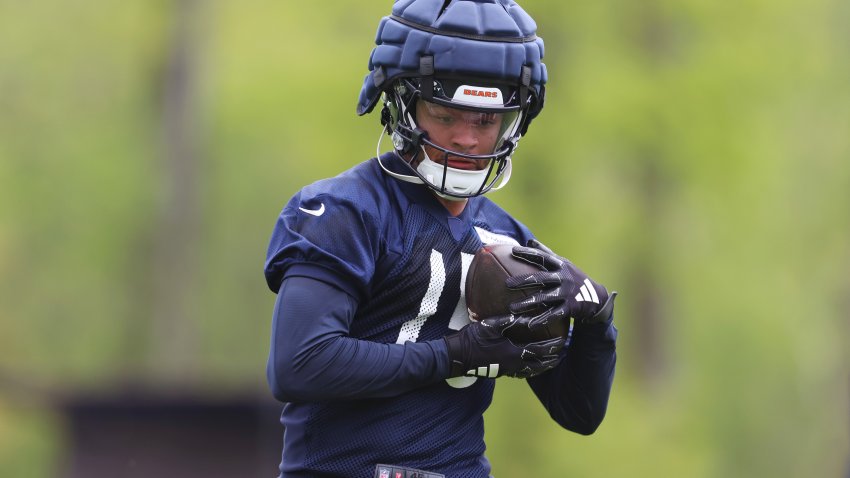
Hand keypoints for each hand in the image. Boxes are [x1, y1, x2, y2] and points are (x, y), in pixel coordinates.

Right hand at [444, 315, 563, 378]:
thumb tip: (526, 317)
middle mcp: (513, 364)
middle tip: (562, 354)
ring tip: (550, 362)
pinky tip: (529, 366)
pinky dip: (529, 370)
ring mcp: (506, 370)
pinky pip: (520, 373)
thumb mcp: (491, 325)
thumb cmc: (473, 339)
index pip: (539, 350)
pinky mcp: (500, 372)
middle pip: (539, 365)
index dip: (552, 346)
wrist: (456, 356)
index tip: (562, 341)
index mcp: (513, 352)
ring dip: (542, 367)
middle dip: (552, 360)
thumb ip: (509, 321)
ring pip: (530, 371)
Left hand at [507, 239, 616, 324]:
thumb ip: (546, 253)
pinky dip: (542, 320)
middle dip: (523, 281)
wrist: (596, 296)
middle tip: (507, 284)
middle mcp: (564, 277)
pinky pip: (554, 314)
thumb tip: (529, 241)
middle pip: (540, 278)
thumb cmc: (573, 277)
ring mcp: (567, 292)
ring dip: (527, 303)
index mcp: (561, 265)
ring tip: (512, 308)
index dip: (527, 253)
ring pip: (544, 298)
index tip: (512, 250)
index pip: (542, 257)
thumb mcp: (563, 263)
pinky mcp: (570, 307)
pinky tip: (530, 325)